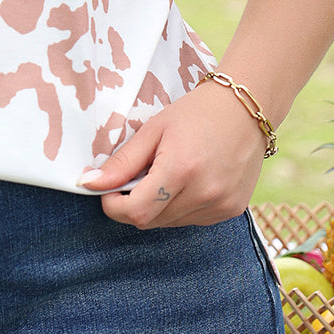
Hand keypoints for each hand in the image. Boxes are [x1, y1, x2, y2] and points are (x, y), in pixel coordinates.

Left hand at [78, 78, 269, 227]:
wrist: (246, 109)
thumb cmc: (195, 113)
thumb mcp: (153, 130)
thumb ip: (122, 163)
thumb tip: (87, 184)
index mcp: (181, 169)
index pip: (136, 212)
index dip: (114, 205)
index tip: (109, 189)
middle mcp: (204, 193)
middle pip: (150, 221)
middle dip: (133, 204)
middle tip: (139, 175)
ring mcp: (220, 205)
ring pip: (169, 224)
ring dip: (158, 207)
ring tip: (167, 174)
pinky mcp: (231, 211)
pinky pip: (192, 220)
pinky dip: (180, 207)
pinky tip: (188, 181)